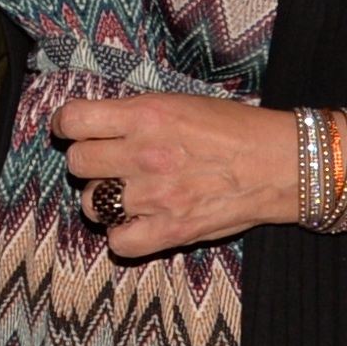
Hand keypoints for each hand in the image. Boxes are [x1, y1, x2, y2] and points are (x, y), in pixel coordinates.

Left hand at [57, 92, 298, 258]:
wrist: (280, 163)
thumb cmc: (233, 129)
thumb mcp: (178, 103)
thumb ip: (134, 114)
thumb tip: (93, 124)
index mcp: (145, 116)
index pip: (73, 121)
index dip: (66, 127)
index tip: (71, 132)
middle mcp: (144, 154)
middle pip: (77, 164)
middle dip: (88, 163)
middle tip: (108, 164)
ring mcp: (155, 195)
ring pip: (91, 204)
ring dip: (102, 201)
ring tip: (126, 194)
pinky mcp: (171, 230)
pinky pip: (118, 242)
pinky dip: (122, 236)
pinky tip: (136, 223)